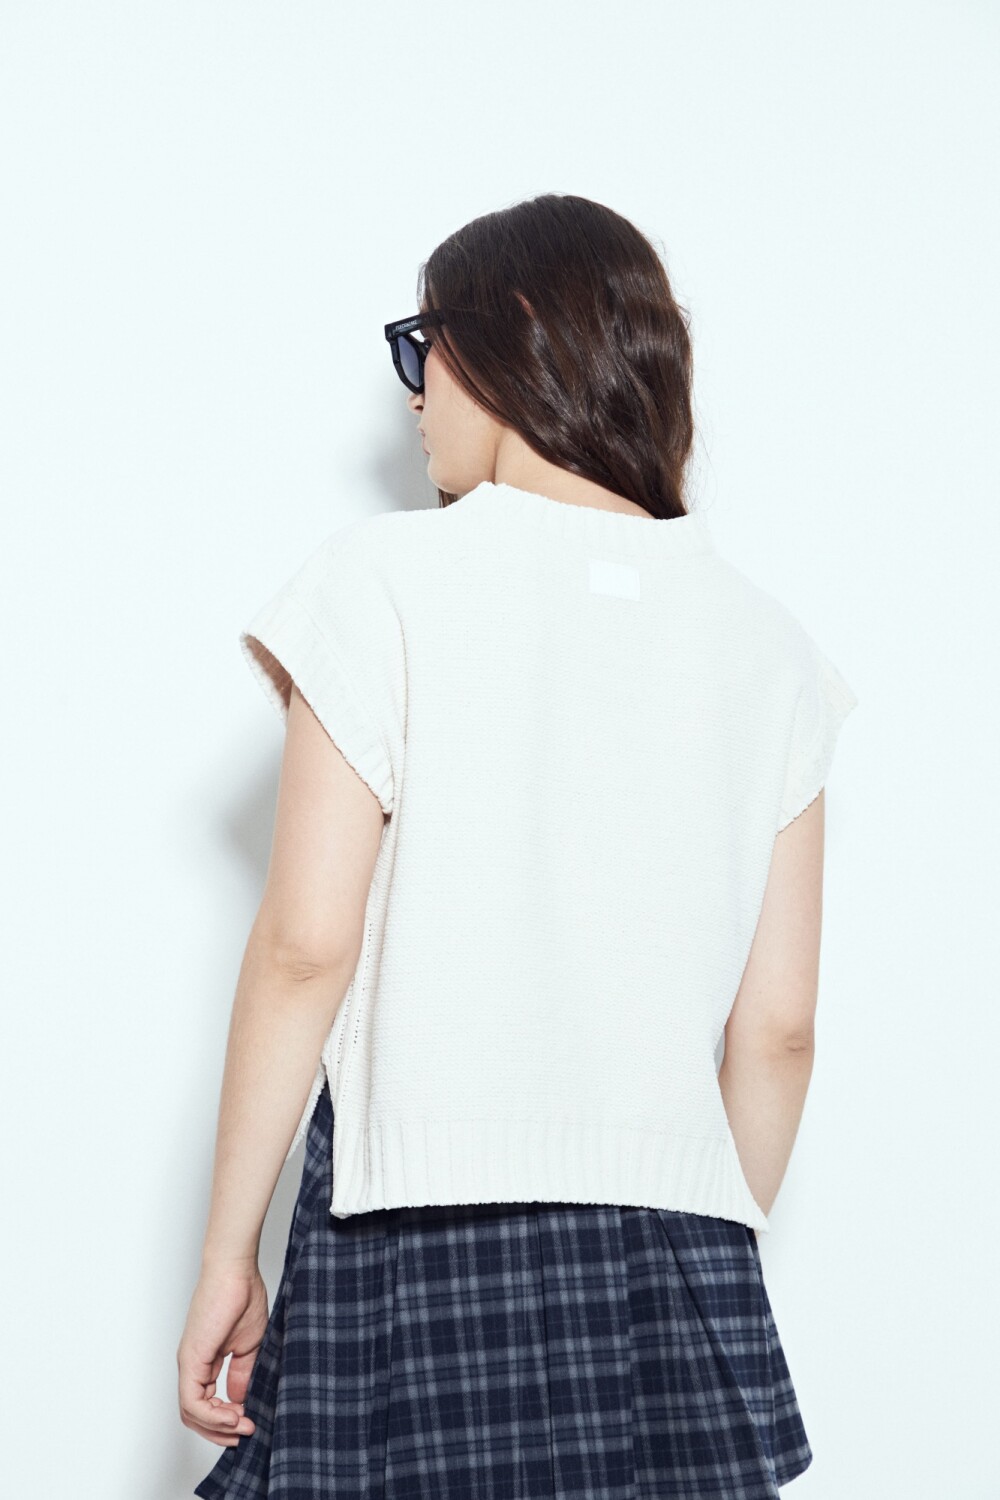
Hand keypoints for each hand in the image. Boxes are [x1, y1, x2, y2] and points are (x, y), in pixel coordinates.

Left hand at [177, 1259, 268, 1446]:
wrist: (235, 1270)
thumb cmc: (242, 1295)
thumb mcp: (248, 1344)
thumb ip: (243, 1373)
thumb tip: (241, 1400)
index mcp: (204, 1362)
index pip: (206, 1404)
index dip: (226, 1420)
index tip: (251, 1420)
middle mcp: (192, 1365)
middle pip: (194, 1416)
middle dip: (220, 1432)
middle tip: (246, 1433)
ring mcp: (189, 1363)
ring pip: (191, 1414)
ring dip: (218, 1427)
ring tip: (243, 1424)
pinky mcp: (192, 1359)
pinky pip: (193, 1402)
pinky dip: (213, 1416)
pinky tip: (235, 1415)